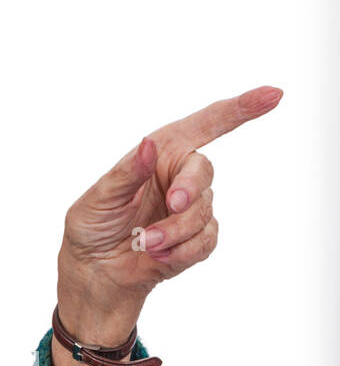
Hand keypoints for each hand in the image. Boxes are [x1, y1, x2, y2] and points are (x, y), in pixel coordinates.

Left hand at [57, 85, 282, 345]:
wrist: (95, 270)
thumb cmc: (92, 225)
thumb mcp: (101, 197)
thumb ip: (128, 172)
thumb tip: (149, 145)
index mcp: (158, 154)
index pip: (204, 126)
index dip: (239, 109)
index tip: (272, 95)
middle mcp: (178, 176)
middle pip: (204, 171)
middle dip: (188, 190)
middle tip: (171, 205)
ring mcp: (190, 207)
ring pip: (203, 212)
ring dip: (174, 231)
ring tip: (144, 242)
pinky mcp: (196, 238)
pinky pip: (206, 241)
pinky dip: (181, 251)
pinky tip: (157, 256)